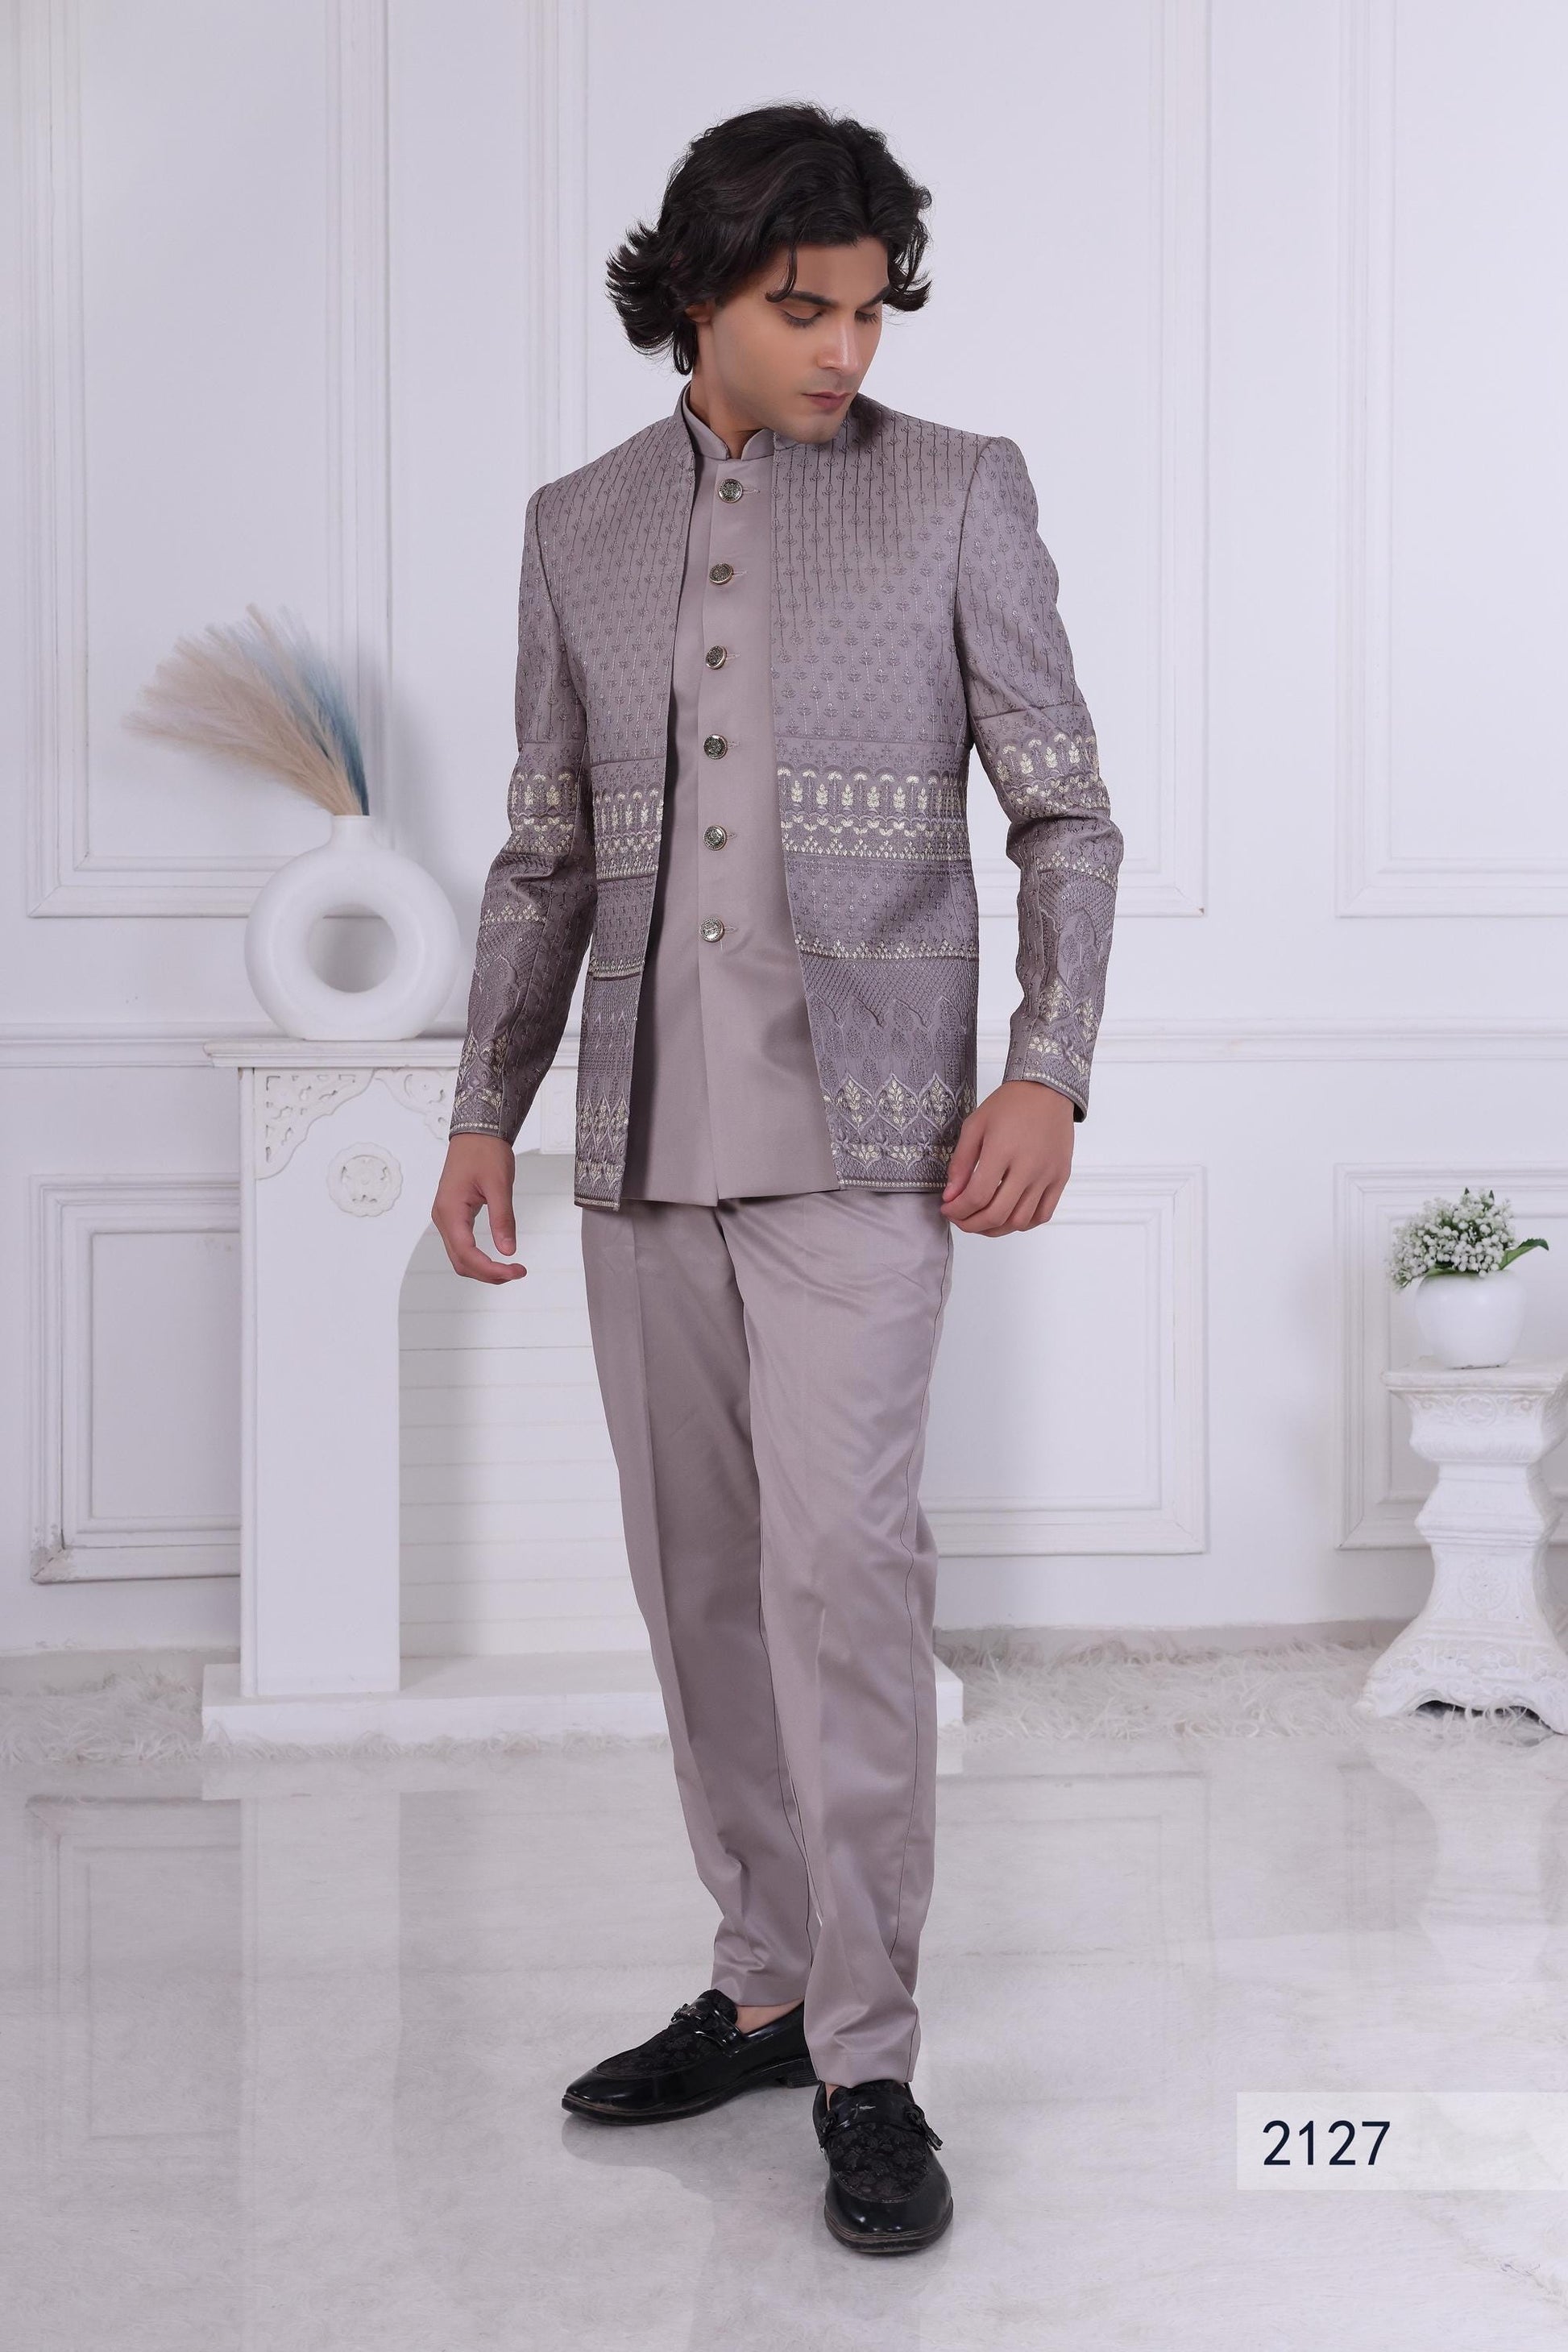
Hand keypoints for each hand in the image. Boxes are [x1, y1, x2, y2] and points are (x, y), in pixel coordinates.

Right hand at [431, 1134, 527, 1282]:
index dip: (491, 1269)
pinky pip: (461, 1244)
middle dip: (488, 1273)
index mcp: (451, 1210)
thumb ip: (503, 1219)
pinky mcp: (454, 1214)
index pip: (467, 1253)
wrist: (476, 1132)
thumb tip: (508, 1250)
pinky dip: (478, 1256)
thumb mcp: (499, 1185)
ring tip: (509, 1268)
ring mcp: (446, 1216)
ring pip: (460, 1256)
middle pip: (460, 1261)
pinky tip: (496, 1257)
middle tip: (516, 1272)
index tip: (515, 1271)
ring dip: (483, 1268)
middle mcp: (443, 1217)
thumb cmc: (484, 1151)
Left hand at [939, 1080, 1075, 1234]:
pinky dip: (1023, 1223)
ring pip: (1020, 1221)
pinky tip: (1008, 1216)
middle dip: (971, 1224)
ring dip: (996, 1229)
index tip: (947, 1208)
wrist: (1047, 1091)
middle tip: (959, 1218)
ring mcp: (1047, 1175)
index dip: (957, 1210)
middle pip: (997, 1214)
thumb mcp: (975, 1126)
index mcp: (1002, 1150)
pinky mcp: (1061, 1178)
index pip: (977, 1196)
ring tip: (981, 1220)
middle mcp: (1028, 1166)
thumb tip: (951, 1195)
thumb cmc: (1010, 1104)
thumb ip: (960, 1163)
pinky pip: (1043, 1214)